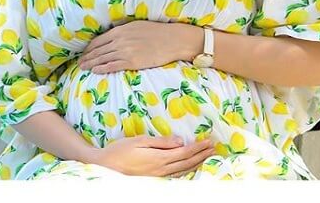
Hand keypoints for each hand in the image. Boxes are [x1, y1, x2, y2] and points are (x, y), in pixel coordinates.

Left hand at [78, 20, 202, 72]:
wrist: (172, 40)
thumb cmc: (156, 32)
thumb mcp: (136, 25)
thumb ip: (123, 30)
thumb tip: (113, 34)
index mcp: (120, 30)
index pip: (99, 40)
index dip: (90, 48)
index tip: (84, 53)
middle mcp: (120, 40)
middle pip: (98, 50)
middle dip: (87, 57)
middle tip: (79, 63)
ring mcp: (125, 51)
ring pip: (103, 58)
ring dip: (91, 63)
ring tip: (83, 68)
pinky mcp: (132, 62)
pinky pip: (112, 66)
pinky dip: (102, 68)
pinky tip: (95, 71)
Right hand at [89, 135, 215, 177]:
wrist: (105, 166)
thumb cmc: (120, 150)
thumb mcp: (139, 141)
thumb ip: (161, 142)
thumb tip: (180, 141)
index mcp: (159, 158)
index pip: (185, 153)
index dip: (199, 147)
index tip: (209, 141)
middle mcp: (161, 170)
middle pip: (187, 163)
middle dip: (202, 155)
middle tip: (214, 148)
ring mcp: (158, 176)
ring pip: (183, 171)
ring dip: (197, 163)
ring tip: (207, 157)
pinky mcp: (154, 179)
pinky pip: (175, 175)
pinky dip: (186, 170)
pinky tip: (189, 167)